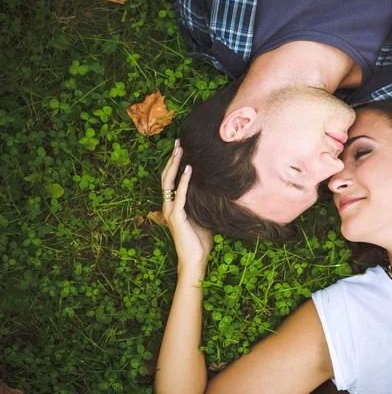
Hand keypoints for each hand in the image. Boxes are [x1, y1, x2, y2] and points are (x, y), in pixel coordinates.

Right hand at [161, 139, 212, 276]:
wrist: (195, 259)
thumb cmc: (200, 241)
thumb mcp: (202, 216)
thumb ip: (202, 202)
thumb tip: (214, 188)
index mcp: (173, 205)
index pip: (170, 180)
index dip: (174, 164)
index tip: (180, 148)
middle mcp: (168, 206)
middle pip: (166, 177)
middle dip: (172, 158)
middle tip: (178, 142)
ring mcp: (171, 210)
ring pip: (168, 182)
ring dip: (174, 164)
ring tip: (180, 150)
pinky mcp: (176, 216)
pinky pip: (179, 194)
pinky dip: (184, 181)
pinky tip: (188, 169)